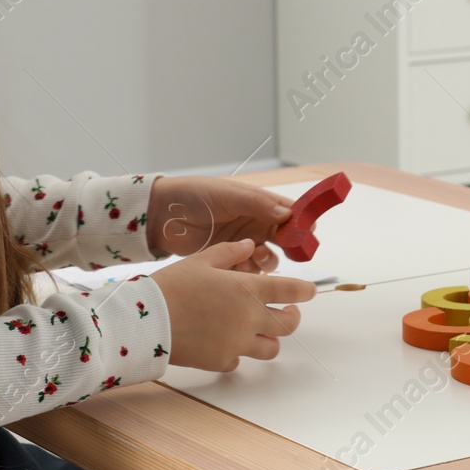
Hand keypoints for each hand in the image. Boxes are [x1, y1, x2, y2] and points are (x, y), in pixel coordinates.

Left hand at [146, 175, 309, 273]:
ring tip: (259, 256)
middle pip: (284, 237)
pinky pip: (249, 272)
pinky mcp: (229, 261)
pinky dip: (250, 274)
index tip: (308, 232)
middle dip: (290, 245)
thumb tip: (287, 214)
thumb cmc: (194, 196)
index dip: (301, 221)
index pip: (289, 212)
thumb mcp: (228, 195)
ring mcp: (243, 244)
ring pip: (269, 258)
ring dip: (269, 260)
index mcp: (257, 203)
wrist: (161, 216)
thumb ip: (258, 204)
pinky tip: (242, 270)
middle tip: (290, 251)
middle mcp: (254, 223)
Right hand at [148, 239, 318, 371]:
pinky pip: (240, 359)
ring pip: (271, 348)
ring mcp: (238, 343)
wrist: (147, 321)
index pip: (292, 291)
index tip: (310, 291)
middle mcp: (250, 318)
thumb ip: (230, 252)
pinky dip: (239, 351)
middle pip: (289, 325)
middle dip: (292, 317)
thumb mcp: (202, 260)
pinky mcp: (222, 361)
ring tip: (259, 329)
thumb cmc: (173, 285)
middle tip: (287, 312)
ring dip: (269, 338)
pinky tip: (226, 341)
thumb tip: (249, 245)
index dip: (305, 291)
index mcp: (249, 289)